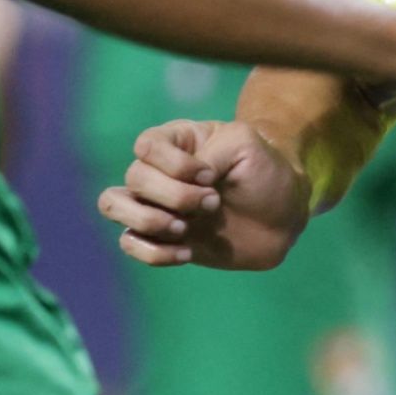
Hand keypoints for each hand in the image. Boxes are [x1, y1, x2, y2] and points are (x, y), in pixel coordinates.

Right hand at [96, 119, 312, 269]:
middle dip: (175, 196)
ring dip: (148, 220)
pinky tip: (188, 251)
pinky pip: (130, 244)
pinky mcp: (161, 238)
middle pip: (133, 178)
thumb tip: (183, 182)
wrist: (282, 214)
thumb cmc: (263, 170)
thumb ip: (210, 153)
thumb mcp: (245, 144)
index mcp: (175, 142)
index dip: (175, 165)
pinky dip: (155, 252)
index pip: (146, 147)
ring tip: (184, 228)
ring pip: (113, 205)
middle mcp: (158, 172)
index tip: (211, 176)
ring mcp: (156, 205)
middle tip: (213, 203)